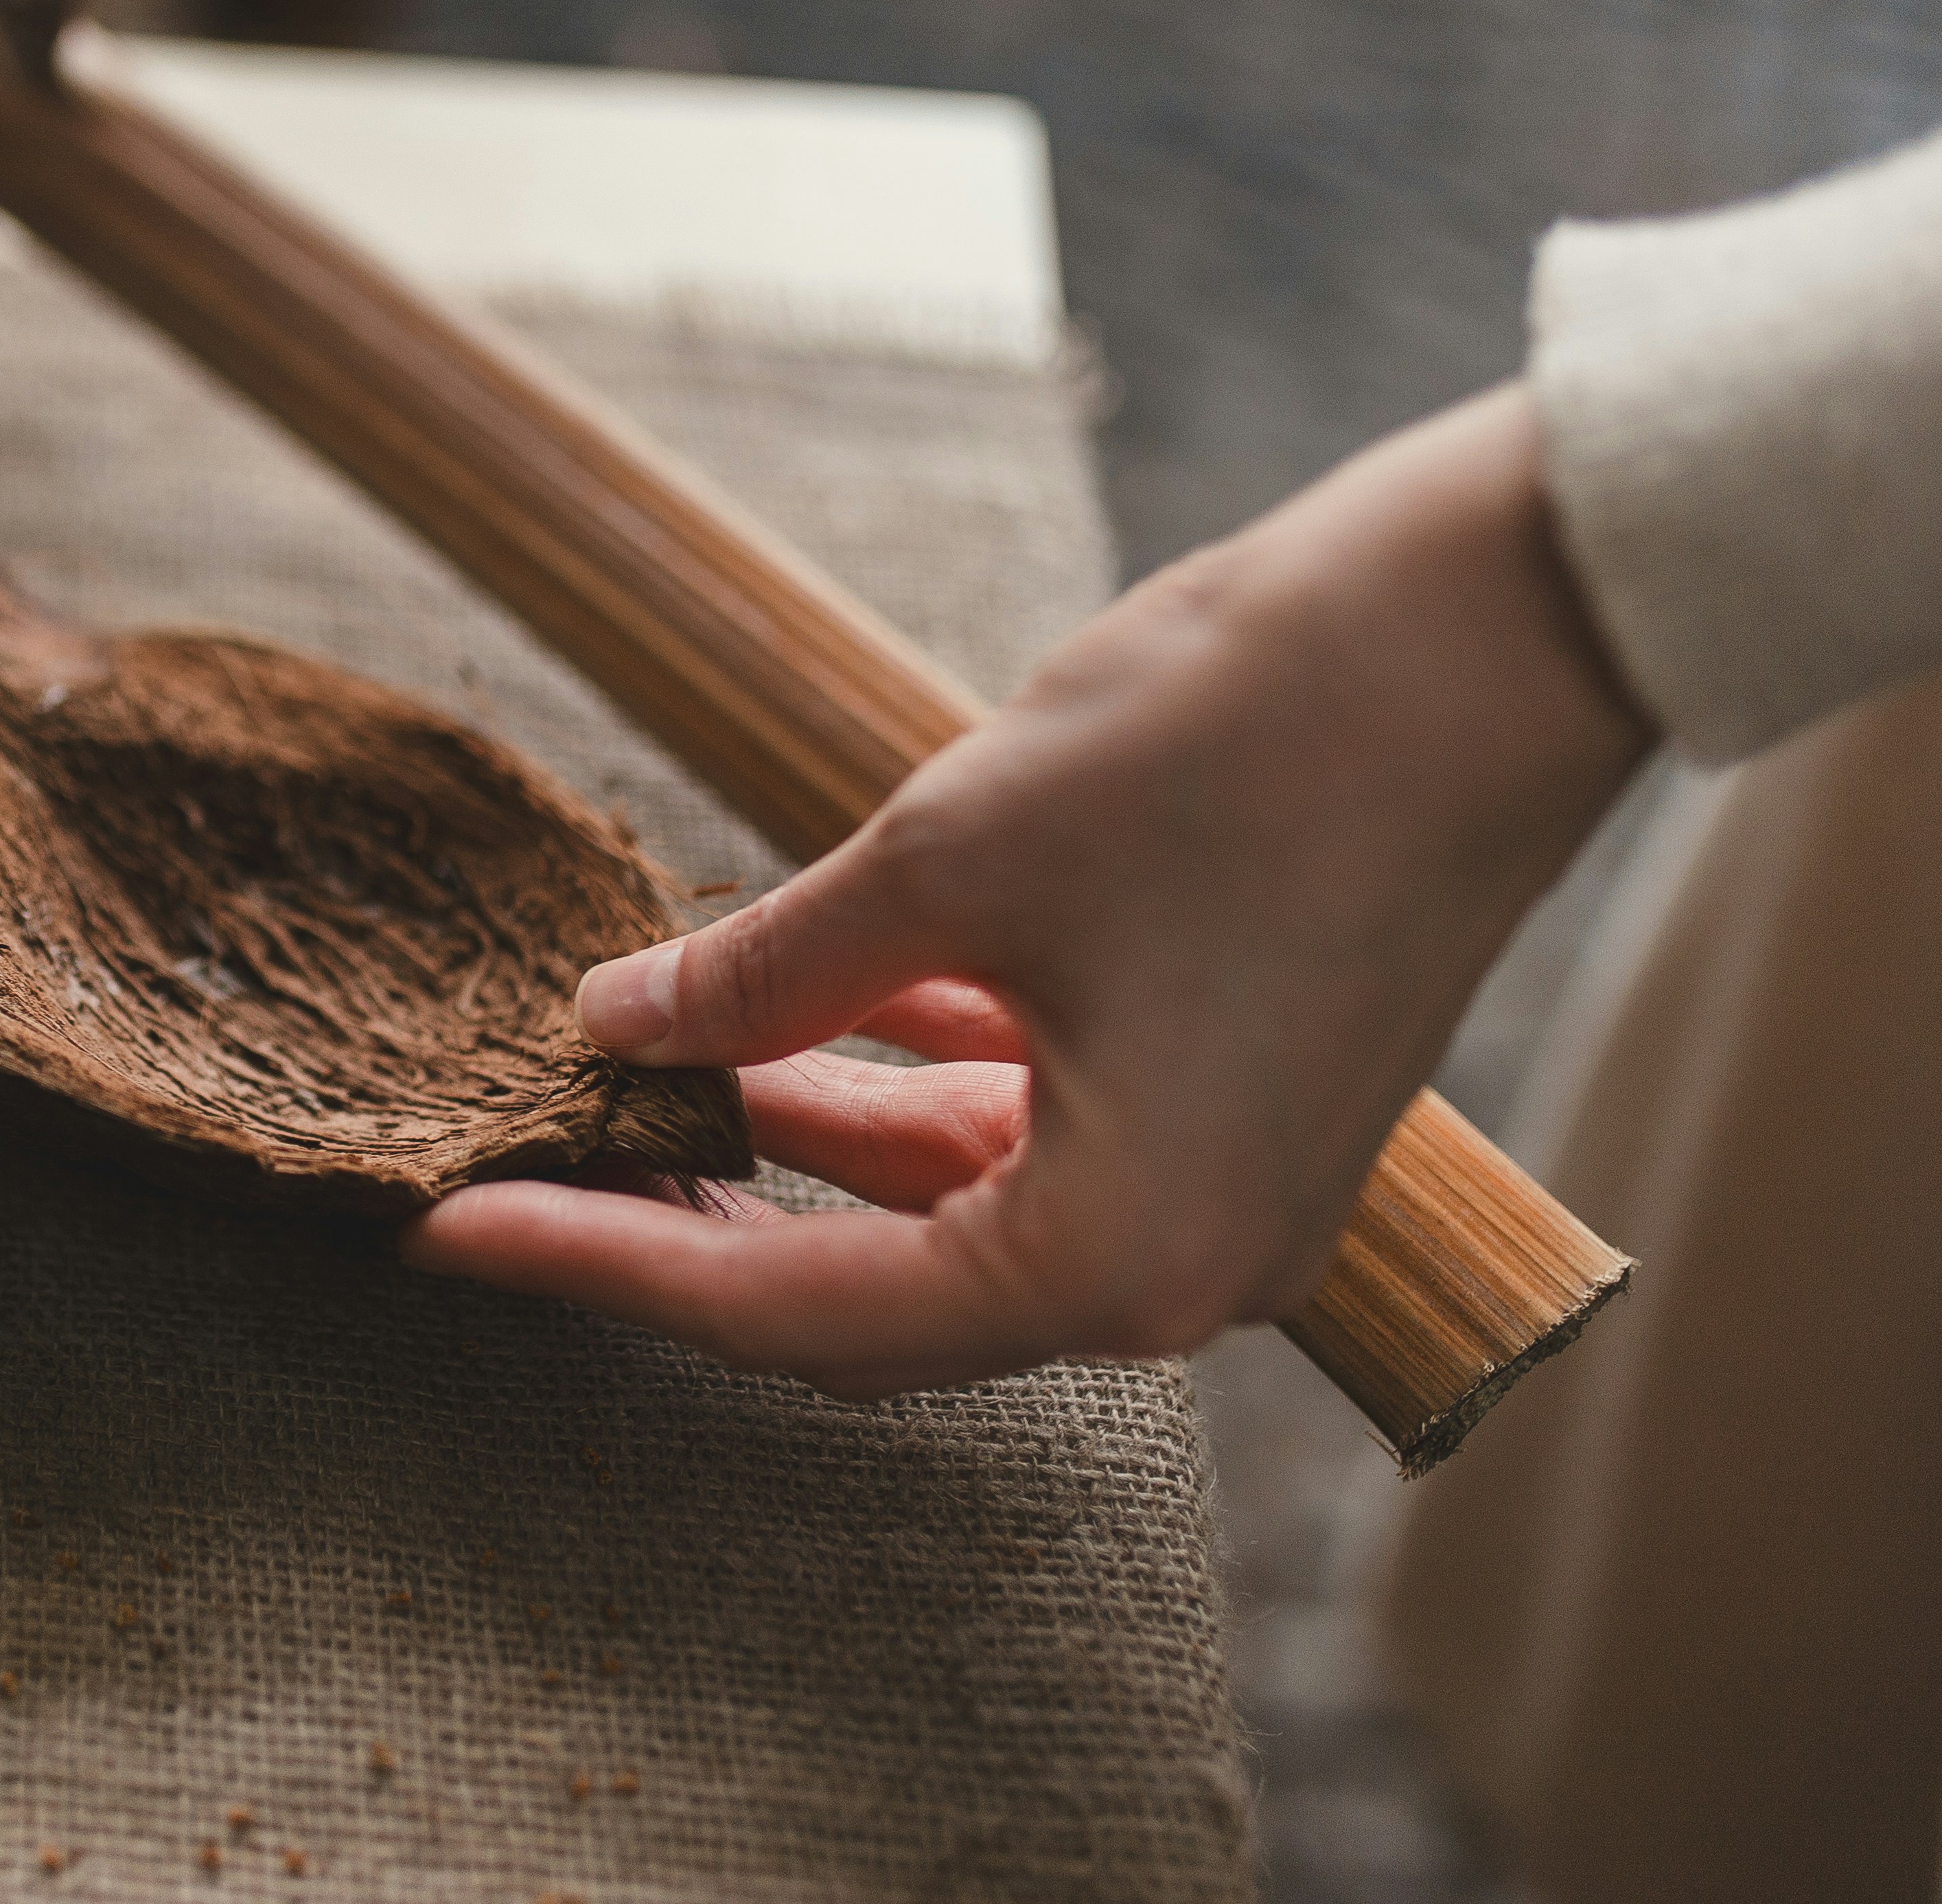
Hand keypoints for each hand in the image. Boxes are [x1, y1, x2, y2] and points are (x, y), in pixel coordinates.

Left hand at [402, 384, 1653, 1396]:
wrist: (1492, 630)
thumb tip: (614, 1026)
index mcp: (1119, 1258)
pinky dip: (904, 1086)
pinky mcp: (1242, 1107)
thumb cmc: (1240, 743)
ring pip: (946, 1212)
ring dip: (792, 1147)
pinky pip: (1030, 1138)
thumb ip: (764, 972)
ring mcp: (1225, 1199)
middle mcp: (1183, 1275)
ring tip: (624, 1084)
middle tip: (514, 1171)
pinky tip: (787, 1024)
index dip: (603, 1264)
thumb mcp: (947, 857)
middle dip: (688, 1225)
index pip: (795, 1311)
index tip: (449, 1232)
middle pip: (872, 1296)